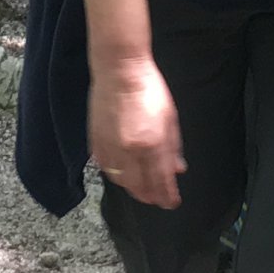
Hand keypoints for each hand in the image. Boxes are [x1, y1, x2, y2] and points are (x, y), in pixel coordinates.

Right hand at [88, 55, 184, 207]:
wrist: (120, 70)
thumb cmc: (148, 88)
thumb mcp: (170, 117)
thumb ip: (173, 147)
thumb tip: (177, 169)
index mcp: (152, 143)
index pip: (161, 181)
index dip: (168, 196)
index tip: (172, 202)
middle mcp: (130, 150)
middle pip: (140, 187)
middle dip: (151, 197)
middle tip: (159, 199)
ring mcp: (110, 147)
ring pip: (121, 181)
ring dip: (133, 189)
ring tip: (142, 190)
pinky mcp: (96, 141)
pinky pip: (105, 168)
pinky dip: (116, 175)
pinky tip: (123, 174)